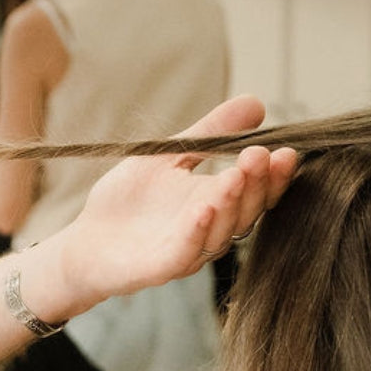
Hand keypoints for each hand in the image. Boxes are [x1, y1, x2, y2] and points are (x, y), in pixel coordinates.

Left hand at [38, 96, 297, 313]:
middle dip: (256, 183)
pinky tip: (204, 208)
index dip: (273, 176)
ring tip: (236, 174)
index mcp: (217, 206)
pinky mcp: (159, 268)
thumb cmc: (128, 202)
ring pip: (220, 231)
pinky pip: (185, 252)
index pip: (256, 192)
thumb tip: (257, 103)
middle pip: (245, 211)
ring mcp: (187, 252)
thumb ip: (210, 132)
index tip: (285, 150)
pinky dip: (197, 231)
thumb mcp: (170, 155)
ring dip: (231, 203)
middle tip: (261, 154)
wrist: (84, 243)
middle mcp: (210, 232)